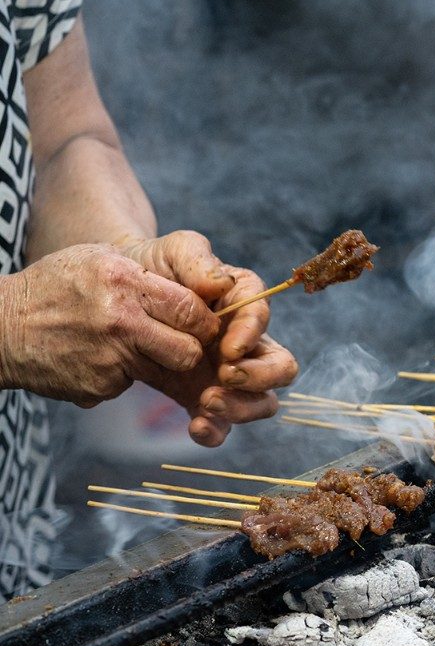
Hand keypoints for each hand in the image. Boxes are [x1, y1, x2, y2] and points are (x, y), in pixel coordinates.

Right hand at [0, 244, 218, 405]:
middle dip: (192, 348)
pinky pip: (132, 384)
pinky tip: (98, 358)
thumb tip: (202, 287)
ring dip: (159, 362)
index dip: (204, 320)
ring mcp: (110, 357)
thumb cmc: (56, 287)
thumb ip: (147, 274)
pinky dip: (122, 375)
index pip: (190, 309)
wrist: (1, 326)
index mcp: (124, 282)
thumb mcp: (98, 260)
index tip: (201, 323)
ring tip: (132, 346)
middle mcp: (120, 321)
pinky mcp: (100, 386)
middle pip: (189, 349)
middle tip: (182, 342)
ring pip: (166, 370)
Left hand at [121, 231, 297, 445]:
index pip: (263, 319)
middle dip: (259, 376)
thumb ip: (197, 259)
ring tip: (206, 401)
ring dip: (242, 407)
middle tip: (224, 375)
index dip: (251, 335)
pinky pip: (224, 424)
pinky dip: (216, 431)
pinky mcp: (206, 397)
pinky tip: (194, 426)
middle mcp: (246, 342)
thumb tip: (219, 284)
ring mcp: (230, 373)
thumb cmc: (152, 267)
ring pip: (262, 401)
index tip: (228, 348)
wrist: (116, 297)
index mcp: (245, 302)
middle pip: (281, 367)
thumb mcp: (172, 250)